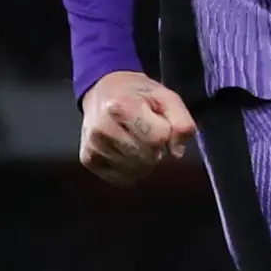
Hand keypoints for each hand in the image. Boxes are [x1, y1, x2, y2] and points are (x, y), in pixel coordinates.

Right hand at [79, 70, 199, 186]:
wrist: (103, 90)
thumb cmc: (138, 95)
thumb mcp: (166, 97)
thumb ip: (182, 122)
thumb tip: (176, 152)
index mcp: (122, 106)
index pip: (158, 138)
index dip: (165, 133)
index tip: (158, 123)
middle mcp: (103, 127)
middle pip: (148, 157)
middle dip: (155, 150)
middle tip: (147, 133)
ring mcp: (94, 145)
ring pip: (137, 171)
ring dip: (144, 162)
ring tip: (136, 141)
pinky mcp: (89, 159)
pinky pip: (123, 179)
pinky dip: (131, 170)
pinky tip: (126, 152)